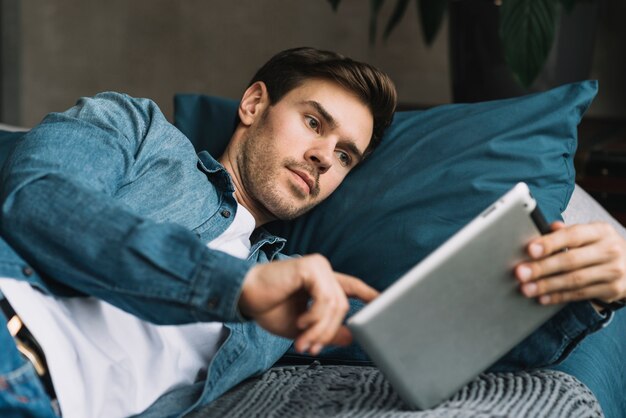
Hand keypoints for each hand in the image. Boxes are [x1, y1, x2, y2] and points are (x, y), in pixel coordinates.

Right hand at [238, 254, 378, 354]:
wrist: (243, 295)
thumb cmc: (268, 307)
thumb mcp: (302, 327)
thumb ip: (326, 331)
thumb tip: (351, 337)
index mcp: (321, 281)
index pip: (352, 286)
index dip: (370, 294)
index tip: (385, 302)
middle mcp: (323, 270)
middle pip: (342, 306)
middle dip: (328, 332)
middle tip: (310, 347)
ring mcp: (319, 267)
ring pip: (336, 305)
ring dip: (320, 328)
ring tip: (302, 339)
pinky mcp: (312, 267)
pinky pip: (326, 298)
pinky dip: (315, 317)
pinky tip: (301, 323)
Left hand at [515, 221, 625, 305]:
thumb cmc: (600, 247)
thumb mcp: (589, 234)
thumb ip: (567, 232)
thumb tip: (547, 228)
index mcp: (600, 231)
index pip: (572, 235)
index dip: (550, 243)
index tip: (530, 249)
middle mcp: (610, 250)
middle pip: (571, 260)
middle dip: (542, 268)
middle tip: (521, 273)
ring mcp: (613, 271)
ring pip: (574, 280)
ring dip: (547, 286)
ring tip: (526, 289)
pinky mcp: (613, 289)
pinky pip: (580, 294)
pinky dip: (559, 297)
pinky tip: (543, 298)